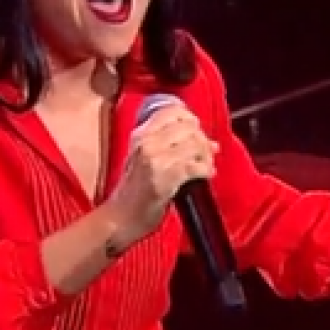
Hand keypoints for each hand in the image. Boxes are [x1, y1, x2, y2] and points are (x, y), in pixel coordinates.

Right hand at [105, 104, 217, 243]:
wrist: (119, 218)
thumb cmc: (133, 191)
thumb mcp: (143, 158)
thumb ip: (170, 145)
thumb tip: (210, 142)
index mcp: (140, 134)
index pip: (171, 111)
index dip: (190, 118)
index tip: (197, 131)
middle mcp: (147, 142)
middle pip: (188, 127)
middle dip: (203, 139)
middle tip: (207, 152)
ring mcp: (156, 159)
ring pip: (194, 144)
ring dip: (206, 156)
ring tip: (206, 166)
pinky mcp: (166, 178)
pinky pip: (195, 166)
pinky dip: (206, 170)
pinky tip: (206, 175)